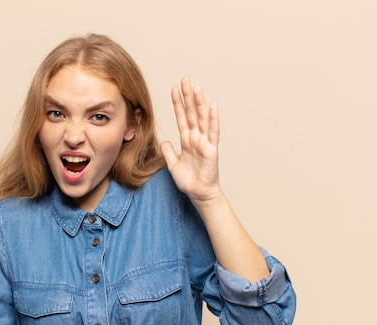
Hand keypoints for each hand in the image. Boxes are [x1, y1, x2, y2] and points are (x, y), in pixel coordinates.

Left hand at [160, 77, 220, 203]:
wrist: (198, 193)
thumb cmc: (188, 180)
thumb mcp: (172, 164)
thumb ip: (168, 151)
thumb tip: (163, 141)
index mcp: (186, 140)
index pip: (181, 117)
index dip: (178, 103)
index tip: (174, 89)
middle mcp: (196, 137)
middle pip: (191, 113)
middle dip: (187, 96)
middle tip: (185, 79)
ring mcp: (204, 142)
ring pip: (202, 118)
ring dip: (199, 103)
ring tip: (196, 88)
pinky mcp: (211, 149)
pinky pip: (213, 132)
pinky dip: (213, 119)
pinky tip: (212, 106)